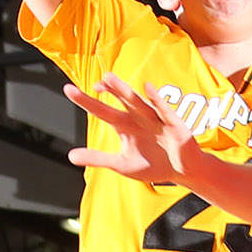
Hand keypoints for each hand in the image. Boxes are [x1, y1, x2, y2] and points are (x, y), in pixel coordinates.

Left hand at [67, 72, 195, 187]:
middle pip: (121, 100)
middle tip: (97, 79)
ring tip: (112, 80)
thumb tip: (70, 156)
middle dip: (110, 89)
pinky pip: (164, 110)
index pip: (102, 110)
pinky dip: (157, 100)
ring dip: (126, 91)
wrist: (182, 172)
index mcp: (125, 125)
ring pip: (139, 102)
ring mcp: (156, 119)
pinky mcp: (174, 125)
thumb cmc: (153, 164)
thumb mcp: (121, 164)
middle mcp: (138, 117)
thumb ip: (97, 158)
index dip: (86, 101)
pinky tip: (148, 89)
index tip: (68, 89)